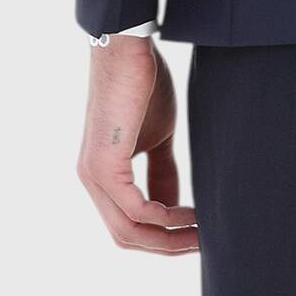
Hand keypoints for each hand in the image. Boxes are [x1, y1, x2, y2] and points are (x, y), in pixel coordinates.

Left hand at [77, 36, 198, 253]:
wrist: (128, 49)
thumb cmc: (144, 85)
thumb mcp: (158, 136)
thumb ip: (162, 172)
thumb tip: (173, 207)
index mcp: (102, 176)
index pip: (128, 225)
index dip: (162, 237)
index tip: (196, 235)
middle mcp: (92, 181)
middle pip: (126, 237)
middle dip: (167, 246)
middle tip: (203, 243)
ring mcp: (94, 175)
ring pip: (129, 231)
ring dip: (168, 238)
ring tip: (202, 232)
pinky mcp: (105, 165)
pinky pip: (135, 209)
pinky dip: (165, 217)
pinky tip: (189, 213)